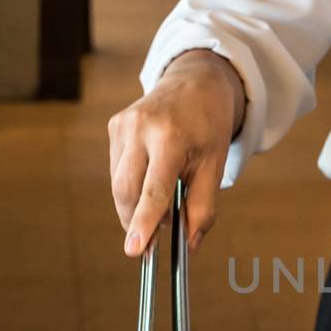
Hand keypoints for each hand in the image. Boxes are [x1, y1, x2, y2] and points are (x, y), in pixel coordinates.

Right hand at [109, 50, 246, 256]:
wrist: (196, 81)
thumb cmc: (209, 126)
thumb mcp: (216, 165)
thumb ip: (203, 207)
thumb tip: (190, 245)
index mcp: (171, 137)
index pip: (154, 190)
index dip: (144, 222)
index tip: (135, 249)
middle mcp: (141, 128)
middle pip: (127, 191)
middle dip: (136, 221)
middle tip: (152, 239)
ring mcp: (123, 125)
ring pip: (118, 184)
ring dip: (135, 204)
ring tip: (161, 200)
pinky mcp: (114, 125)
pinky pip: (117, 170)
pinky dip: (132, 185)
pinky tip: (151, 175)